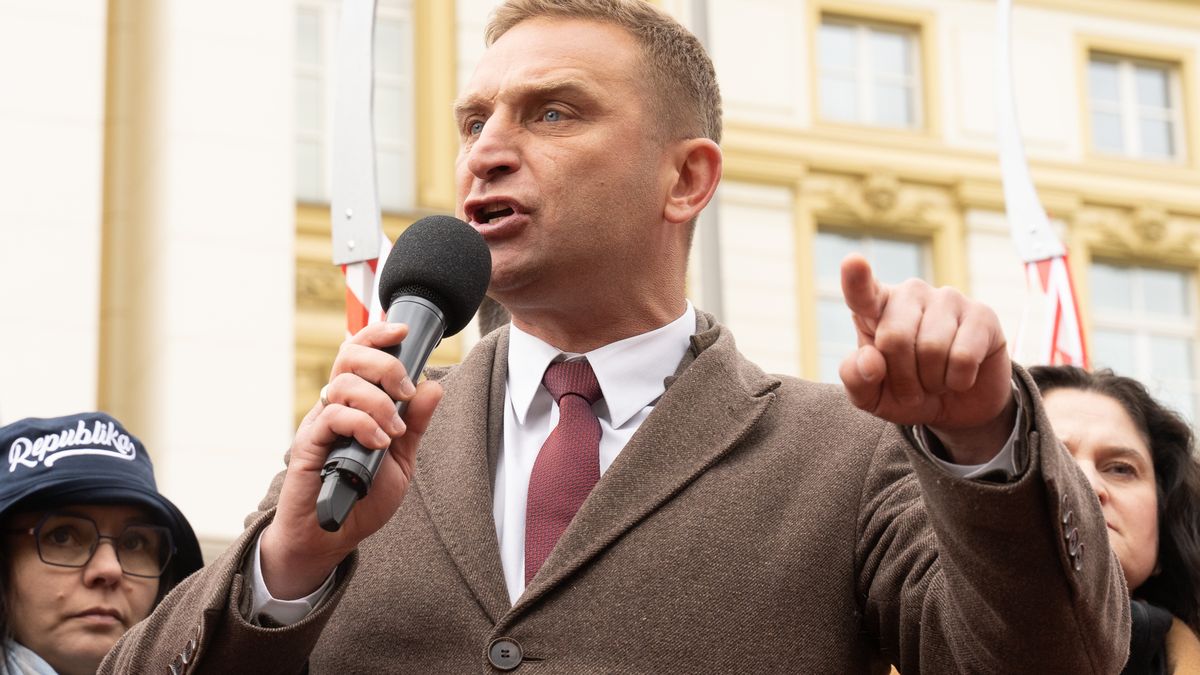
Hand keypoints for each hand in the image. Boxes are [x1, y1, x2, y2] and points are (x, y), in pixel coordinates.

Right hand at [259, 322, 442, 598]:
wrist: (332, 534)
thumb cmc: (362, 496)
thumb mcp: (401, 459)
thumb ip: (415, 424)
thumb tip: (433, 387)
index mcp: (356, 403)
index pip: (360, 354)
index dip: (377, 335)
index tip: (402, 331)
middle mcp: (335, 406)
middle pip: (349, 357)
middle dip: (384, 364)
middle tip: (405, 390)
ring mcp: (320, 424)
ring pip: (342, 384)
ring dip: (378, 402)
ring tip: (394, 431)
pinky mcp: (308, 444)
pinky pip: (332, 417)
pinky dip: (362, 424)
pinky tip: (378, 443)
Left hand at [838, 254, 1015, 463]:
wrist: (959, 406)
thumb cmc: (908, 393)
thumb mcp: (872, 397)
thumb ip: (857, 379)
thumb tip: (870, 359)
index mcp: (876, 307)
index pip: (862, 292)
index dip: (856, 279)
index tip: (853, 261)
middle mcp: (910, 294)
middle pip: (894, 338)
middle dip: (902, 378)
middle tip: (912, 387)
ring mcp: (948, 298)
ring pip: (931, 349)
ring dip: (931, 382)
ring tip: (936, 380)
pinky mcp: (982, 314)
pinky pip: (963, 357)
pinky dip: (958, 380)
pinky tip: (960, 376)